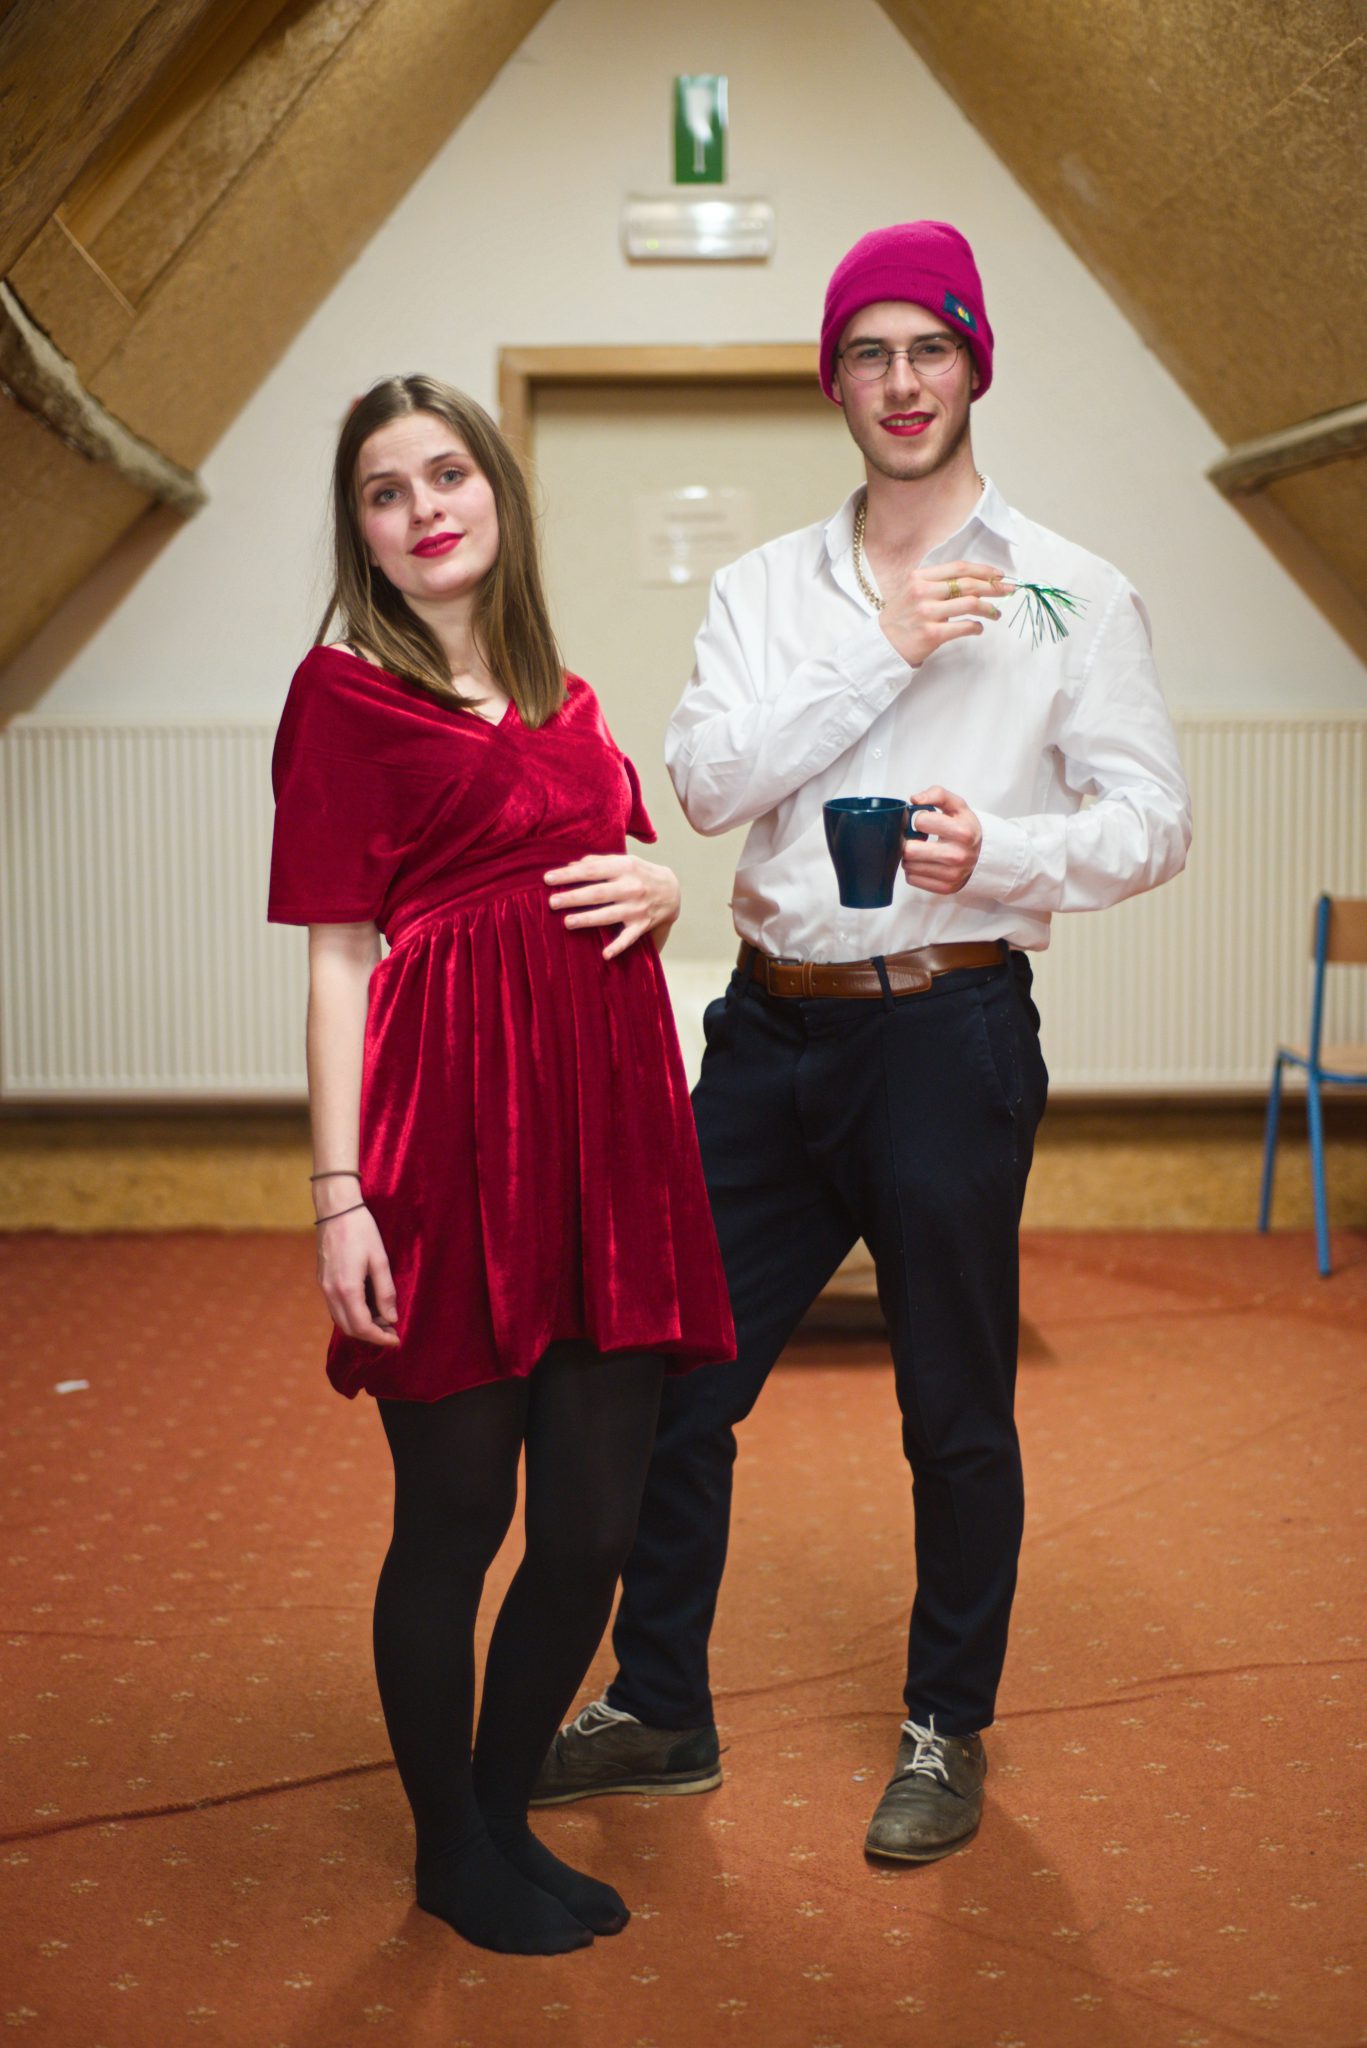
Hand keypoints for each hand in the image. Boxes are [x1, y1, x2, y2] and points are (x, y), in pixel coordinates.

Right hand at [316, 1204, 399, 1345]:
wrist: (336, 1210)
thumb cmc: (361, 1230)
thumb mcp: (379, 1260)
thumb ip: (385, 1292)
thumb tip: (391, 1317)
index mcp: (347, 1289)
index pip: (363, 1327)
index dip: (380, 1338)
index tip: (396, 1339)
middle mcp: (331, 1292)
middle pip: (349, 1328)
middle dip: (371, 1335)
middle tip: (392, 1331)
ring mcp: (324, 1287)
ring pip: (340, 1320)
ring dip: (360, 1326)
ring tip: (382, 1320)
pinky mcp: (322, 1280)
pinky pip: (335, 1308)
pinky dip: (351, 1315)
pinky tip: (367, 1308)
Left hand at [545, 854, 680, 958]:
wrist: (672, 891)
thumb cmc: (639, 873)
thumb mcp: (623, 861)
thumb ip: (598, 862)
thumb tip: (570, 865)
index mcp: (624, 868)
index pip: (591, 871)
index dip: (569, 875)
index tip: (547, 879)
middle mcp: (631, 888)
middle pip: (598, 893)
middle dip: (574, 897)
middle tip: (552, 902)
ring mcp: (637, 908)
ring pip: (609, 915)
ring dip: (588, 919)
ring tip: (567, 922)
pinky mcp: (641, 925)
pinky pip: (629, 938)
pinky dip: (618, 947)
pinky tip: (605, 954)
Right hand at [877, 558, 1011, 669]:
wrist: (881, 645)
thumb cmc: (901, 618)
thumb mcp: (912, 591)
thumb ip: (936, 583)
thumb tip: (971, 581)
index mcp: (919, 577)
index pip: (958, 568)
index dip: (983, 570)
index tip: (999, 574)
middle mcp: (923, 592)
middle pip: (968, 584)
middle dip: (994, 586)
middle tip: (1008, 591)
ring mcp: (927, 613)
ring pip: (970, 604)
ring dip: (989, 608)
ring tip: (995, 613)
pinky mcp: (932, 634)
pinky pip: (964, 627)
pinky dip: (977, 627)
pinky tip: (979, 628)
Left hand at [901, 785, 982, 894]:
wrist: (985, 855)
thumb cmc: (965, 827)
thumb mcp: (957, 805)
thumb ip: (937, 794)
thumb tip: (914, 799)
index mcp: (963, 832)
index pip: (920, 821)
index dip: (919, 819)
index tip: (925, 822)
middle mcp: (958, 856)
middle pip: (910, 850)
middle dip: (909, 841)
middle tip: (917, 838)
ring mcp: (952, 875)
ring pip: (908, 865)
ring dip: (910, 856)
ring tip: (922, 850)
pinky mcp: (945, 888)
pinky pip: (912, 879)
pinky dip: (914, 870)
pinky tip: (925, 863)